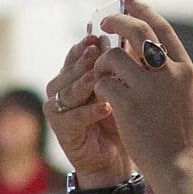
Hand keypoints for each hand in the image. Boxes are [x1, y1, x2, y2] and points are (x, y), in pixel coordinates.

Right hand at [45, 36, 132, 186]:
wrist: (115, 159)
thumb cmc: (121, 121)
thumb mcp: (123, 89)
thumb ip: (122, 66)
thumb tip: (133, 35)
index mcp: (74, 74)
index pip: (78, 53)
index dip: (89, 44)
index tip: (102, 34)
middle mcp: (61, 88)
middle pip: (71, 69)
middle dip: (85, 59)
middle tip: (98, 49)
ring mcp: (58, 109)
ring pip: (69, 90)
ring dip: (85, 82)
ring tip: (99, 76)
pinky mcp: (62, 130)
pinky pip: (74, 117)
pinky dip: (90, 112)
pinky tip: (106, 108)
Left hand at [91, 0, 192, 181]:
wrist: (179, 168)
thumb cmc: (178, 137)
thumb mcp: (180, 98)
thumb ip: (163, 72)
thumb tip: (136, 47)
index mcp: (185, 70)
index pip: (162, 28)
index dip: (143, 11)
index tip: (128, 0)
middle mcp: (169, 73)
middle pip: (138, 31)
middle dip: (116, 22)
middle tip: (102, 24)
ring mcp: (149, 88)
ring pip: (114, 57)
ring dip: (102, 63)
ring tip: (101, 74)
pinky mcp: (129, 105)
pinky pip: (104, 83)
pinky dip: (99, 86)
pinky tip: (102, 97)